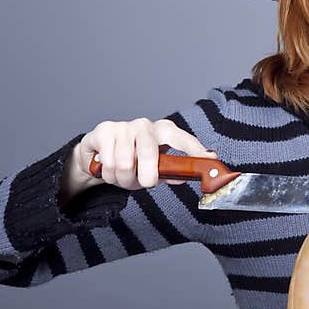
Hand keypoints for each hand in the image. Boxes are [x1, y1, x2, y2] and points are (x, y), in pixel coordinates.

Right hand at [70, 118, 217, 190]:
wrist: (98, 154)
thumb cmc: (132, 160)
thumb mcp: (154, 168)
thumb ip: (170, 172)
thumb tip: (183, 177)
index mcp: (164, 131)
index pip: (183, 139)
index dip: (196, 150)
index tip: (210, 159)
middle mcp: (145, 125)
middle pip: (148, 154)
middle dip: (145, 177)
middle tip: (144, 183)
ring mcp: (124, 126)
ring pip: (124, 163)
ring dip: (122, 179)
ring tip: (123, 176)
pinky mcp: (104, 130)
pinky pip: (107, 162)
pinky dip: (107, 174)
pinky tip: (108, 168)